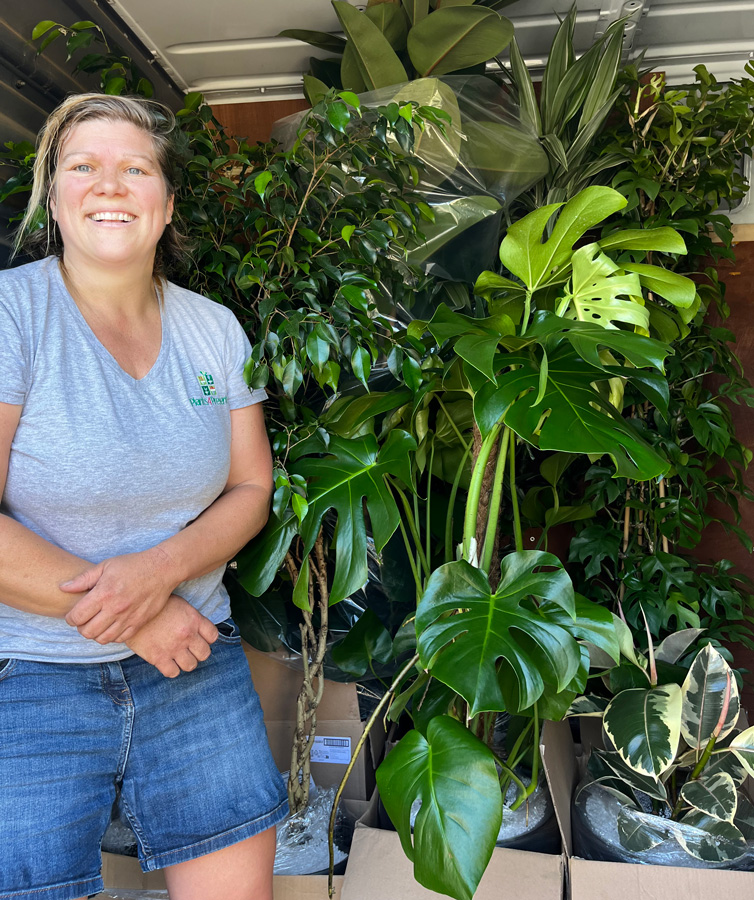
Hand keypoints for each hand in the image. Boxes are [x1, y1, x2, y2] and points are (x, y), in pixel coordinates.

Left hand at [61, 548, 175, 642]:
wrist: (162, 569)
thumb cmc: (133, 565)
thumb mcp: (106, 566)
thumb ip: (83, 579)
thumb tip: (62, 587)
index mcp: (104, 593)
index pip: (77, 617)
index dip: (70, 618)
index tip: (74, 614)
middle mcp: (115, 608)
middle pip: (87, 632)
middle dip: (81, 627)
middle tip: (85, 619)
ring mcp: (128, 618)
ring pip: (102, 639)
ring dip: (96, 634)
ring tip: (97, 623)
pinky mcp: (139, 623)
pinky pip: (119, 639)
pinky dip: (112, 636)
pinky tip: (111, 625)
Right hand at [125, 594, 218, 677]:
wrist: (130, 611)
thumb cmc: (156, 607)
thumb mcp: (180, 605)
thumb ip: (192, 618)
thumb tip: (199, 629)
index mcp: (194, 619)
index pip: (213, 636)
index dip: (208, 638)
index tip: (200, 638)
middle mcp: (187, 635)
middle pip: (205, 653)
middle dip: (198, 652)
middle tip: (189, 649)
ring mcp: (173, 648)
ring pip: (191, 666)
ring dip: (186, 662)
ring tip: (179, 656)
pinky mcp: (158, 658)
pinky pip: (173, 673)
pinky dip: (172, 669)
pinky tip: (167, 662)